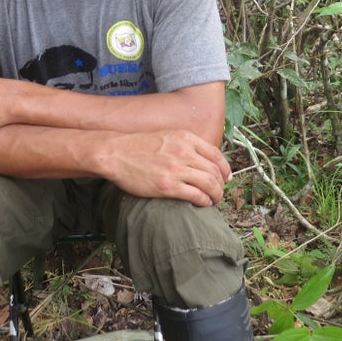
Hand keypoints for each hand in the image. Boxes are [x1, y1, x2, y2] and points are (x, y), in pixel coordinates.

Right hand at [100, 130, 231, 207]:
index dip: (225, 168)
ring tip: (214, 201)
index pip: (216, 155)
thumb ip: (184, 145)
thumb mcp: (166, 136)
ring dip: (216, 195)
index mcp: (185, 138)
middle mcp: (184, 152)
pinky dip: (204, 201)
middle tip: (220, 193)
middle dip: (221, 185)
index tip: (226, 177)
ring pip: (209, 184)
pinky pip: (196, 195)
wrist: (115, 153)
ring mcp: (176, 169)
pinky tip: (203, 204)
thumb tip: (201, 159)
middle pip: (215, 171)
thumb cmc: (138, 146)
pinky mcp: (168, 186)